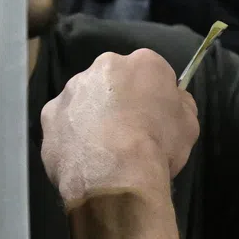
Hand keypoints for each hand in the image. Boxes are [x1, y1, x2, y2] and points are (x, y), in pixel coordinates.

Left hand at [41, 50, 199, 208]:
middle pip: (112, 80)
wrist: (116, 175)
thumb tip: (174, 101)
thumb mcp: (189, 126)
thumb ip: (180, 105)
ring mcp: (70, 91)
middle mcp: (102, 67)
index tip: (154, 115)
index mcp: (141, 62)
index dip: (153, 93)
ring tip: (102, 150)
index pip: (150, 70)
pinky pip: (63, 125)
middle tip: (127, 131)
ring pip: (83, 100)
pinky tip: (83, 159)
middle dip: (118, 100)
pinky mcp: (49, 117)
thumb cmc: (158, 146)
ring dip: (91, 117)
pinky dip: (71, 137)